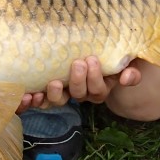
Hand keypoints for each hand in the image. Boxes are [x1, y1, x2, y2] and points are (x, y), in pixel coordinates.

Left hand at [18, 56, 141, 112]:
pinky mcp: (49, 91)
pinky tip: (28, 95)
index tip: (92, 59)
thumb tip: (128, 77)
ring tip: (54, 82)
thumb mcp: (123, 64)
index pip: (98, 89)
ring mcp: (65, 93)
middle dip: (78, 81)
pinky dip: (34, 100)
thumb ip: (130, 71)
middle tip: (77, 63)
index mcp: (100, 89)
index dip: (95, 77)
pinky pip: (42, 100)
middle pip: (79, 95)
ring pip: (59, 101)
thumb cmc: (108, 59)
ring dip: (55, 94)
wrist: (92, 59)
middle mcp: (82, 94)